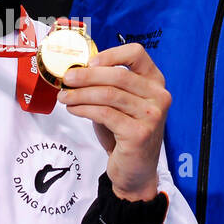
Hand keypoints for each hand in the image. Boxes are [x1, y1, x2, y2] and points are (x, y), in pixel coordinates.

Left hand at [57, 43, 168, 200]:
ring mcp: (151, 115)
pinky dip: (84, 109)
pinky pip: (104, 114)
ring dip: (80, 94)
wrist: (135, 170)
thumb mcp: (120, 104)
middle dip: (86, 76)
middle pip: (118, 75)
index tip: (88, 62)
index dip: (110, 54)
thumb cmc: (125, 133)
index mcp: (155, 82)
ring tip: (64, 97)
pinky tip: (74, 109)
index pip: (136, 53)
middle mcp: (158, 96)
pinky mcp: (139, 133)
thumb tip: (76, 71)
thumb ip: (107, 85)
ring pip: (108, 94)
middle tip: (67, 79)